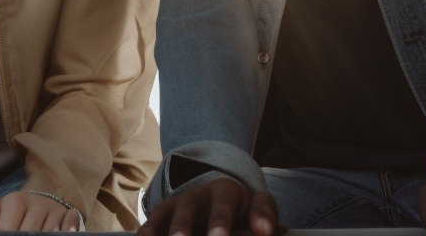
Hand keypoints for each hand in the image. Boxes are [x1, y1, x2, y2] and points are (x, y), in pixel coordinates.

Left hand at [0, 189, 81, 231]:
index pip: (8, 231)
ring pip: (49, 232)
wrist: (42, 196)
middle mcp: (37, 203)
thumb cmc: (16, 210)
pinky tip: (63, 234)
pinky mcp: (70, 215)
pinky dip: (68, 231)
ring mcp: (55, 210)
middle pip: (30, 233)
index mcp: (16, 201)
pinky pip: (71, 225)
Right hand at [139, 176, 280, 235]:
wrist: (209, 193)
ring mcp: (184, 201)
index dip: (250, 218)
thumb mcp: (255, 208)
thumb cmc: (237, 209)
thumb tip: (275, 230)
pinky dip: (150, 231)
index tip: (260, 232)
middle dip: (216, 223)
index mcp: (233, 193)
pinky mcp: (163, 211)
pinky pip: (154, 221)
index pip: (243, 203)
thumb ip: (265, 218)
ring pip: (181, 213)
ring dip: (179, 229)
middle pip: (209, 206)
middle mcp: (208, 193)